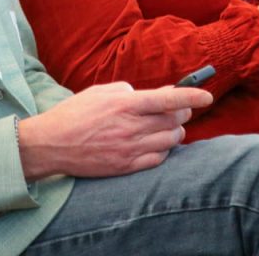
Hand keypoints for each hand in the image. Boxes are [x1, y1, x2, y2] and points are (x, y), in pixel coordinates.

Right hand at [18, 83, 212, 180]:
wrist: (51, 144)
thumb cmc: (75, 113)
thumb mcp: (101, 92)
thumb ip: (131, 91)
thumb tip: (158, 94)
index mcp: (125, 104)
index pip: (168, 99)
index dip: (192, 96)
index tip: (207, 96)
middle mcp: (130, 127)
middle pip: (174, 120)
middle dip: (183, 113)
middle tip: (179, 109)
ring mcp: (129, 149)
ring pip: (170, 140)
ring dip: (175, 131)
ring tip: (167, 126)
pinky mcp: (125, 167)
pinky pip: (158, 159)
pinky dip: (163, 149)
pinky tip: (156, 143)